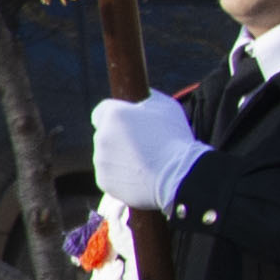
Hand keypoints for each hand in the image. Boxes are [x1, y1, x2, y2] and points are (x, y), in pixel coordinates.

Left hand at [89, 90, 205, 212]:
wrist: (179, 176)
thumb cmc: (175, 139)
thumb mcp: (166, 106)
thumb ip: (146, 99)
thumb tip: (141, 99)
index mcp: (114, 115)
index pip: (102, 111)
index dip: (114, 116)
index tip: (126, 123)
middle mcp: (102, 136)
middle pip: (105, 134)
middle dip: (119, 138)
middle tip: (142, 145)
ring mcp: (101, 160)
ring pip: (106, 156)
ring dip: (119, 157)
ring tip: (144, 162)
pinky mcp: (103, 180)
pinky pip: (109, 175)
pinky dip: (120, 175)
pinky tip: (140, 175)